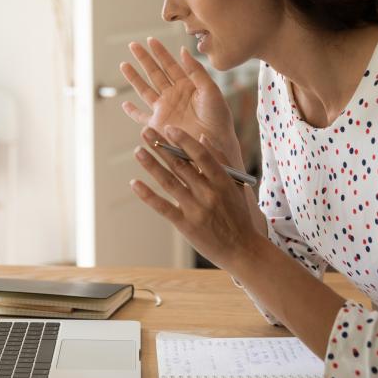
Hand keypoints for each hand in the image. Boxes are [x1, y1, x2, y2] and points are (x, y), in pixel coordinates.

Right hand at [120, 38, 238, 157]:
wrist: (215, 144)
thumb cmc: (218, 119)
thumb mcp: (211, 90)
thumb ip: (197, 71)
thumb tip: (183, 50)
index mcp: (188, 86)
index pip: (171, 64)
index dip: (161, 52)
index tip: (151, 39)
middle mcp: (174, 96)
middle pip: (155, 73)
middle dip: (144, 59)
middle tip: (133, 45)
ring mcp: (165, 110)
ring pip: (145, 90)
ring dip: (134, 78)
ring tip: (124, 64)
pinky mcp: (158, 125)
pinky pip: (141, 117)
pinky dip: (132, 112)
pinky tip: (124, 105)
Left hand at [130, 125, 260, 271]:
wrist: (242, 250)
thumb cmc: (239, 214)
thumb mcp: (235, 185)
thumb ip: (220, 160)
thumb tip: (202, 137)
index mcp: (222, 181)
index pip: (201, 155)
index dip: (184, 140)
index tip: (169, 128)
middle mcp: (208, 193)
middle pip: (181, 165)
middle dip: (162, 146)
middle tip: (146, 131)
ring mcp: (196, 209)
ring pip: (169, 182)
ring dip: (152, 165)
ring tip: (138, 151)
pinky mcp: (185, 225)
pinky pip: (163, 207)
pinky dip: (148, 195)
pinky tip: (134, 183)